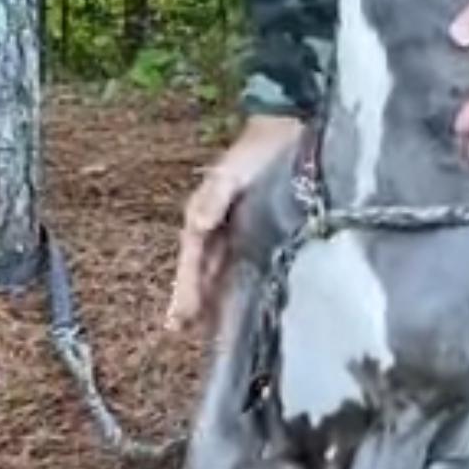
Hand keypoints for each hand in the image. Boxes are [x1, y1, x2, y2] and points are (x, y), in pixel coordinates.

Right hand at [164, 114, 303, 334]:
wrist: (288, 132)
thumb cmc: (254, 152)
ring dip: (220, 302)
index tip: (179, 322)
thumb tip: (198, 225)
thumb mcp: (229, 174)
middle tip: (191, 336)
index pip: (192, 263)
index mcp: (204, 219)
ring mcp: (242, 234)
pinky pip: (251, 268)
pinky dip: (247, 289)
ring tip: (218, 336)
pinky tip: (254, 308)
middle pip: (205, 275)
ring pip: (225, 275)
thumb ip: (213, 199)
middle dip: (199, 304)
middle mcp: (219, 231)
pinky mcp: (267, 235)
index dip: (186, 291)